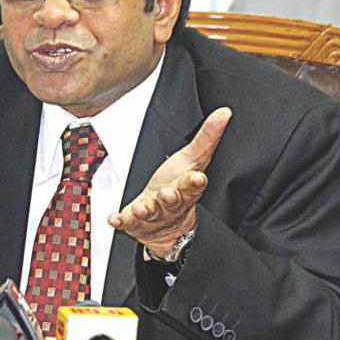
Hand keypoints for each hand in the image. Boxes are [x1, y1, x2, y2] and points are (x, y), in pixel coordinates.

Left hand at [108, 107, 231, 255]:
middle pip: (173, 200)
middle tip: (168, 192)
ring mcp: (154, 214)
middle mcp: (172, 204)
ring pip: (151, 212)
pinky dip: (122, 221)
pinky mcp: (136, 222)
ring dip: (146, 210)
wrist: (168, 227)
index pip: (193, 185)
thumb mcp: (192, 160)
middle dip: (171, 197)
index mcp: (186, 189)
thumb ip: (207, 137)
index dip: (195, 182)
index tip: (197, 177)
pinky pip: (128, 223)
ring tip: (141, 207)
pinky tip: (115, 218)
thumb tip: (224, 112)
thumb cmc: (178, 187)